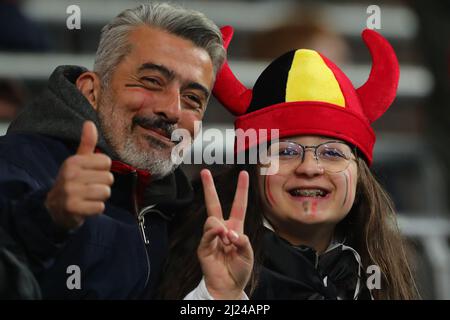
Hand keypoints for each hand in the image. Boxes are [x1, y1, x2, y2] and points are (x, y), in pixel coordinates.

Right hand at [45, 121, 113, 229]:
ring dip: (100, 198)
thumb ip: (87, 143)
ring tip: (88, 197)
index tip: (91, 175)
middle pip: (109, 178)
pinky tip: (86, 207)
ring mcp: (70, 192)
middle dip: (103, 185)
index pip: (107, 162)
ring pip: (106, 192)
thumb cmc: (72, 181)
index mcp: (73, 161)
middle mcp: (70, 175)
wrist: (54, 208)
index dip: (102, 170)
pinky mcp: (73, 208)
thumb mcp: (78, 161)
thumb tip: (90, 122)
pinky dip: (96, 209)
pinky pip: (100, 207)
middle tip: (89, 188)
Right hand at [197, 169, 252, 299]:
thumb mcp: (248, 253)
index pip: (238, 204)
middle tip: (205, 171)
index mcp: (235, 227)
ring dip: (222, 227)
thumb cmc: (239, 270)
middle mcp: (222, 229)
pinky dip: (216, 234)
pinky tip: (222, 238)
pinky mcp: (204, 246)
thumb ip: (243, 240)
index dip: (241, 189)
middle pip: (214, 204)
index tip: (243, 174)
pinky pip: (208, 234)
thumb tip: (230, 232)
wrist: (228, 286)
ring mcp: (211, 236)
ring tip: (228, 239)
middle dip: (209, 187)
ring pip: (212, 220)